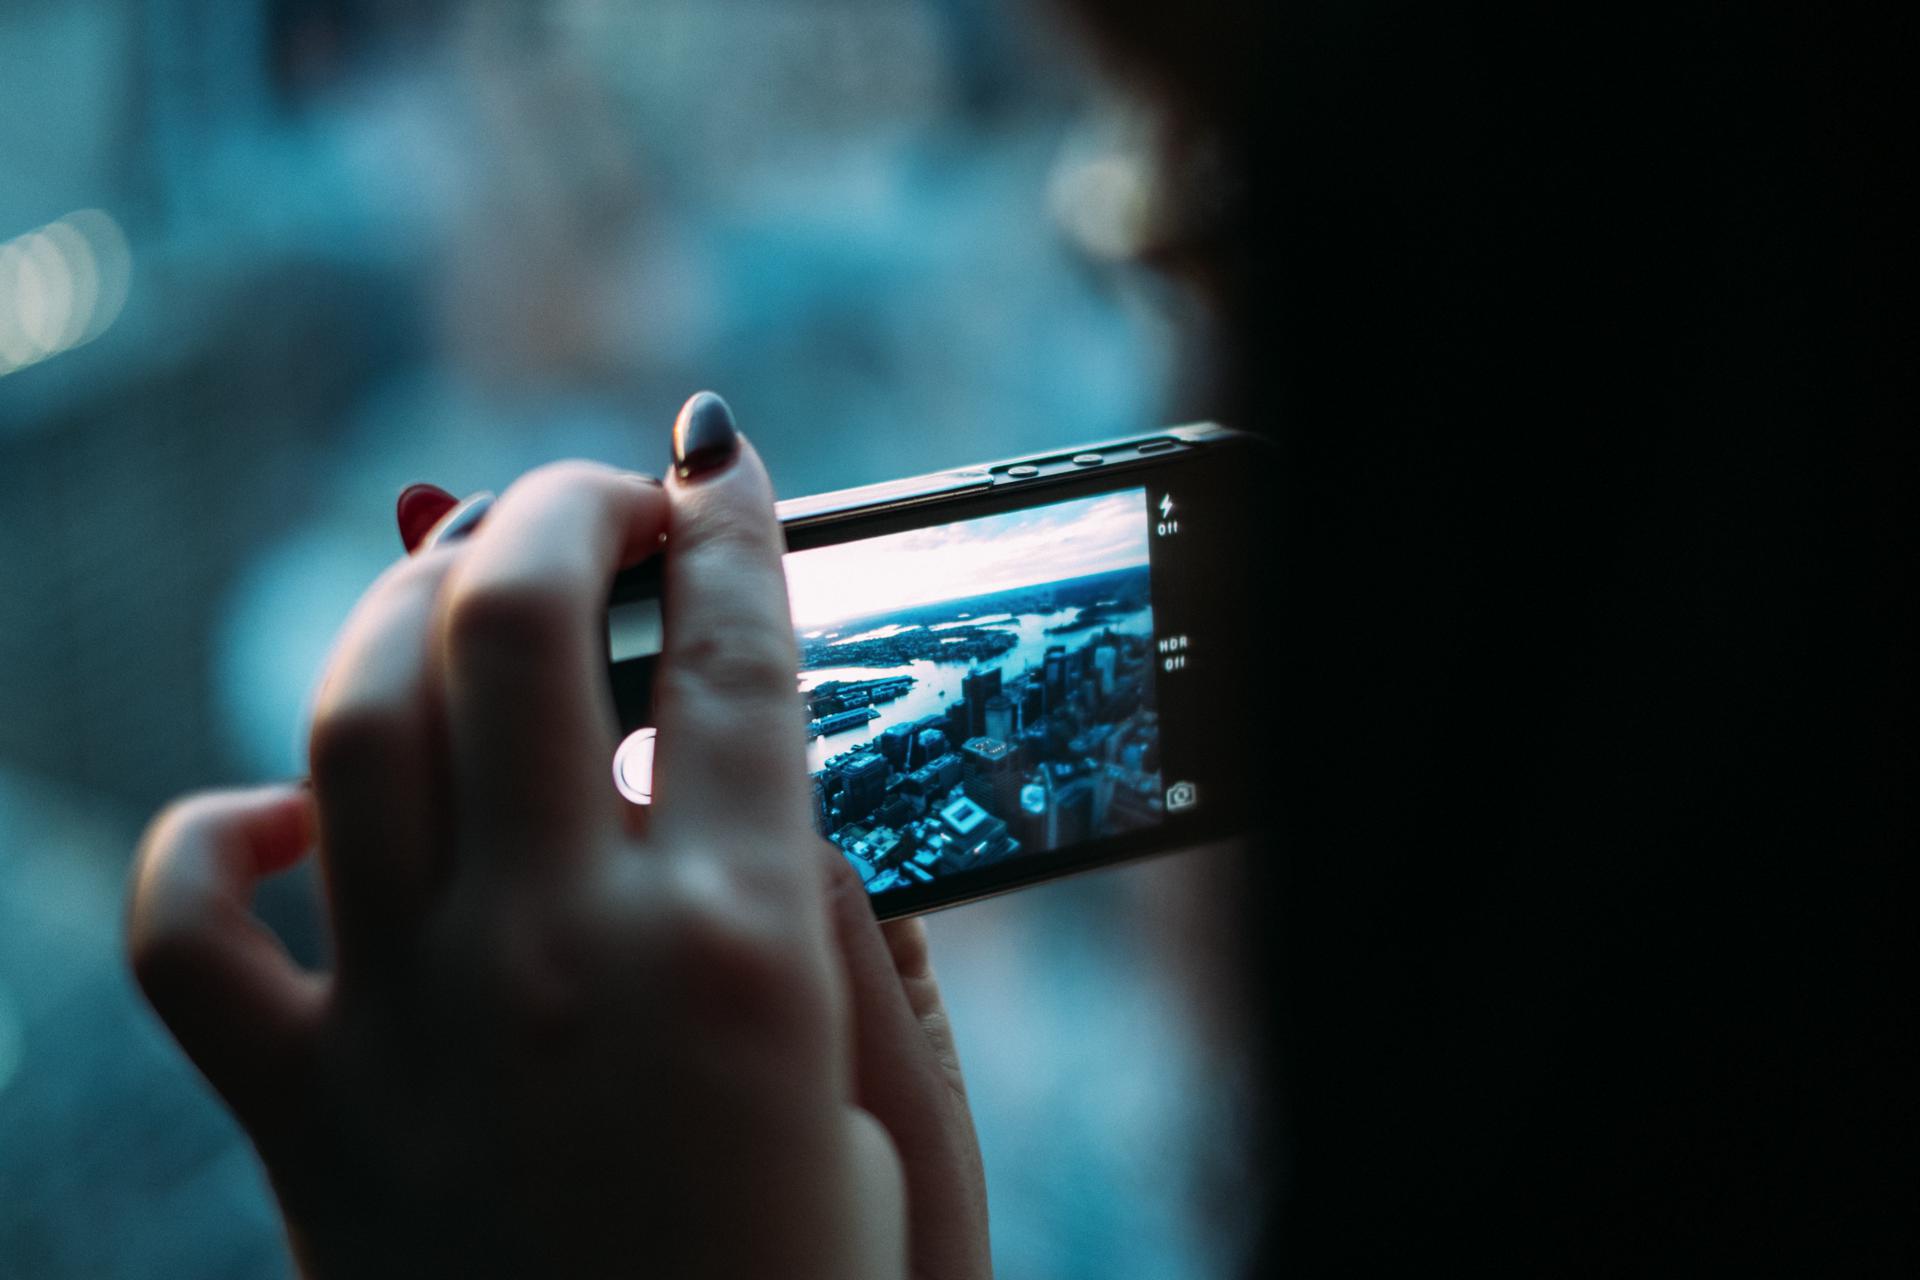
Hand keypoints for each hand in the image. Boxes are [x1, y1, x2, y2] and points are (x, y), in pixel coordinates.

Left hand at [126, 395, 988, 1277]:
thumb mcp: (883, 1106)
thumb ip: (827, 916)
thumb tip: (759, 767)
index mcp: (740, 952)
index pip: (738, 655)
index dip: (736, 523)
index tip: (718, 458)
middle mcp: (561, 958)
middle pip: (517, 624)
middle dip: (561, 509)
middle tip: (600, 503)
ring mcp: (411, 1032)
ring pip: (351, 721)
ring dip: (406, 607)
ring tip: (462, 586)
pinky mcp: (305, 1122)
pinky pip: (187, 933)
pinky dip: (217, 840)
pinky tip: (293, 819)